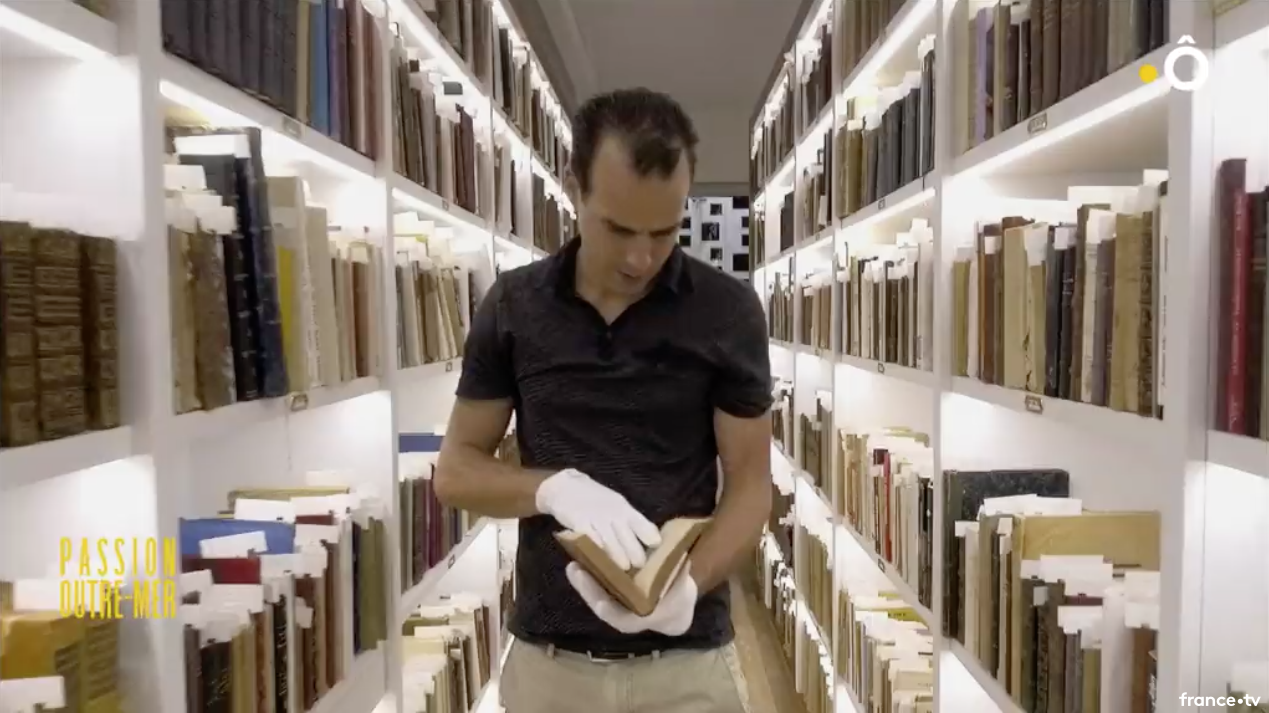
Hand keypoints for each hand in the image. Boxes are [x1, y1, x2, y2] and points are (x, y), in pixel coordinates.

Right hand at [536, 468, 661, 568]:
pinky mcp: (579, 523)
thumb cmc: (594, 499)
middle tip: (640, 567)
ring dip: (618, 555)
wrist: (564, 486)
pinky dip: (597, 549)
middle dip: (634, 552)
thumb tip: (648, 540)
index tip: (657, 546)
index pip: (641, 522)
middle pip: (627, 535)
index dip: (649, 534)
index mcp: (624, 508)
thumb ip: (629, 521)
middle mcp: (613, 513)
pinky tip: (600, 560)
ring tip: (624, 569)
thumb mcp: (615, 505)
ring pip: (610, 540)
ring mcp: (596, 518)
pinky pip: (590, 538)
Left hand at [566, 561, 697, 635]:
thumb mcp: (682, 594)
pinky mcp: (612, 589)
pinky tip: (581, 554)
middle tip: (575, 570)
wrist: (674, 605)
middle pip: (600, 603)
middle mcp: (622, 611)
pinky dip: (590, 570)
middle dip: (587, 588)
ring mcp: (615, 601)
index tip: (601, 603)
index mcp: (637, 619)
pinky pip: (598, 582)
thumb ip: (680, 580)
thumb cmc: (677, 602)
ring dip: (583, 578)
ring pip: (595, 592)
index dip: (610, 610)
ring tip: (573, 560)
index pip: (619, 618)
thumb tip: (682, 562)